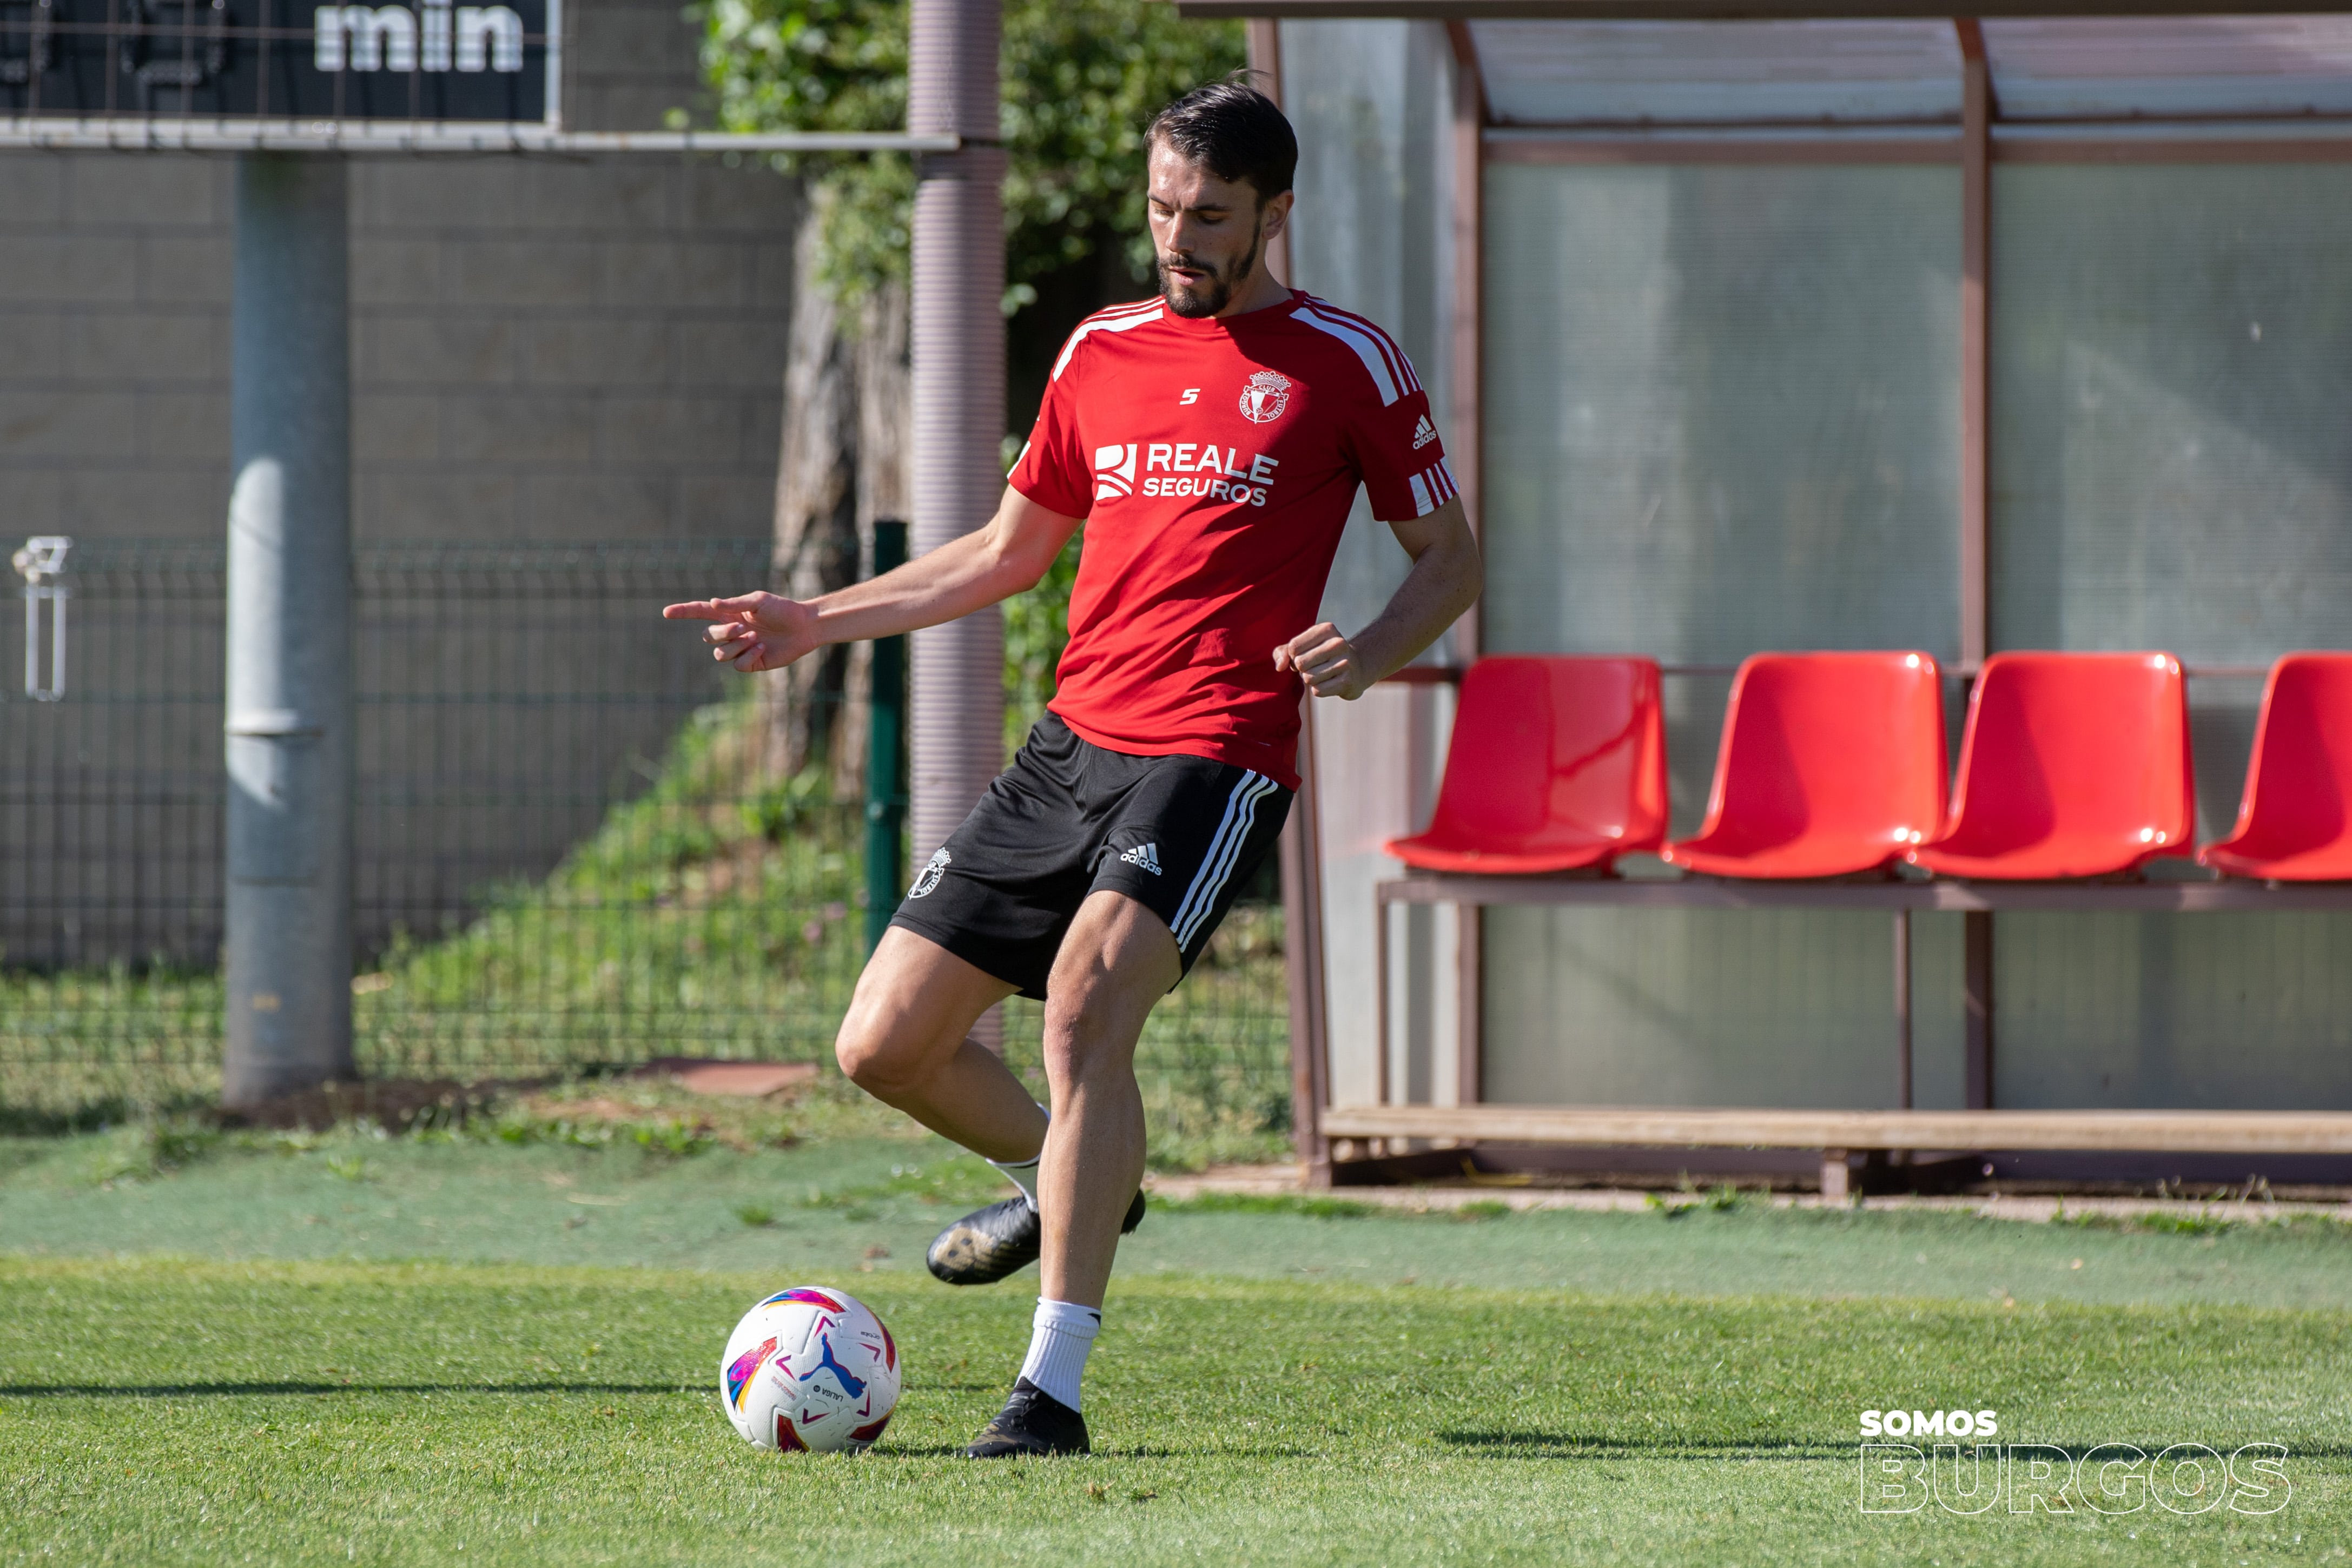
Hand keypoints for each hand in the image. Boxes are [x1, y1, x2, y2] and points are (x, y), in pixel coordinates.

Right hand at [660, 591, 819, 672]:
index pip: (700, 612)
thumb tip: (712, 603)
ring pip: (720, 654)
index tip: (666, 612)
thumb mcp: (758, 601)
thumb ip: (735, 604)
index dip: (683, 612)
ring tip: (756, 638)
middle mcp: (731, 632)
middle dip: (722, 633)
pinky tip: (762, 649)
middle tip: (744, 628)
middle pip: (708, 637)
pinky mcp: (752, 663)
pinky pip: (738, 666)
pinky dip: (748, 656)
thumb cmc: (782, 609)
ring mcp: (740, 649)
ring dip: (736, 646)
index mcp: (729, 614)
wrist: (804, 626)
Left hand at [1274, 622, 1368, 700]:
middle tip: (1312, 666)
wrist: (1356, 669)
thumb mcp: (1302, 646)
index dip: (1292, 656)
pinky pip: (1317, 691)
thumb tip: (1280, 667)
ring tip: (1321, 673)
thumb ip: (1283, 652)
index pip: (1293, 647)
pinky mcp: (1347, 681)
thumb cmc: (1321, 656)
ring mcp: (1345, 662)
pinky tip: (1328, 682)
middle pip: (1300, 663)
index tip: (1305, 655)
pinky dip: (1318, 689)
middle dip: (1301, 669)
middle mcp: (1338, 643)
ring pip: (1308, 678)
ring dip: (1309, 679)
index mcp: (1326, 629)